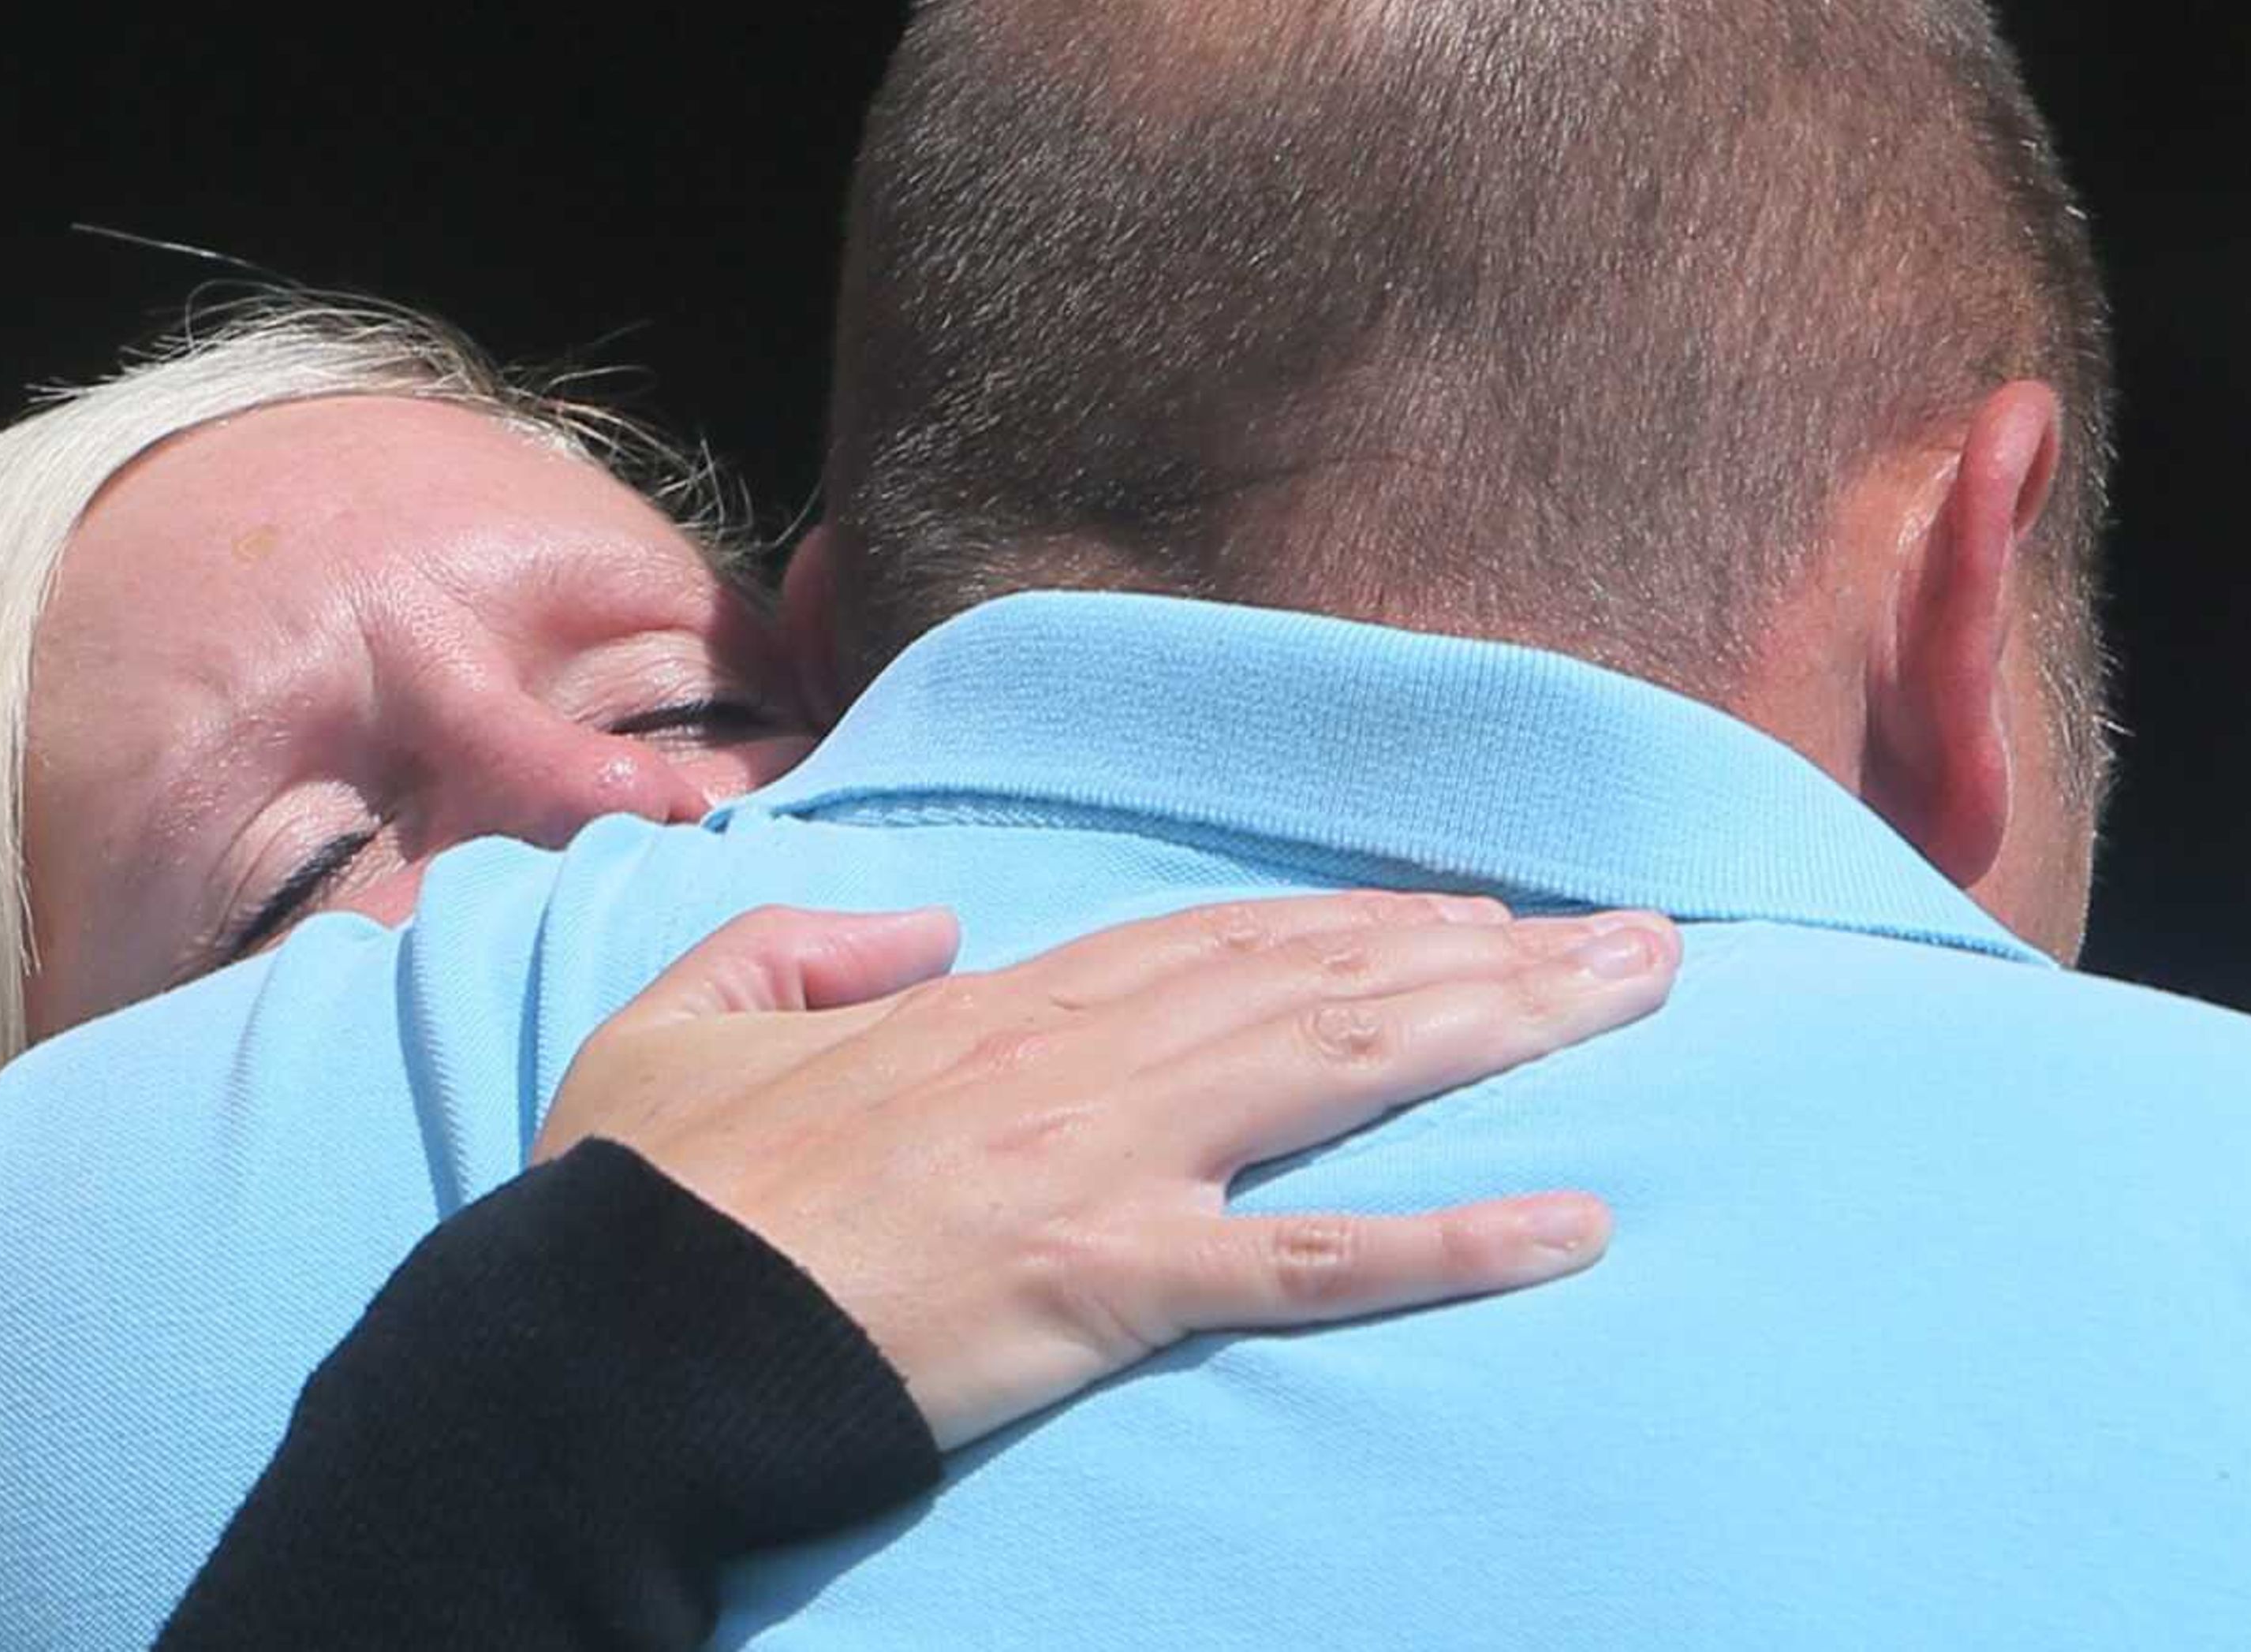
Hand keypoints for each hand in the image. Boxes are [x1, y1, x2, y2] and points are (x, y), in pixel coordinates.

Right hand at [534, 891, 1676, 1449]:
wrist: (618, 1339)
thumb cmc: (642, 1193)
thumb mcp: (682, 1019)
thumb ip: (807, 945)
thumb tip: (928, 930)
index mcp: (982, 1010)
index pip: (1205, 940)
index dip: (1343, 921)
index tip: (1451, 911)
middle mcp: (1071, 1064)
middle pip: (1313, 982)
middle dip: (1481, 953)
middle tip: (1625, 941)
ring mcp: (1101, 1165)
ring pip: (1339, 1070)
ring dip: (1502, 1029)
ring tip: (1632, 1001)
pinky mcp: (1109, 1284)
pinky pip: (1313, 1265)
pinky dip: (1450, 1240)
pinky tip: (1570, 1224)